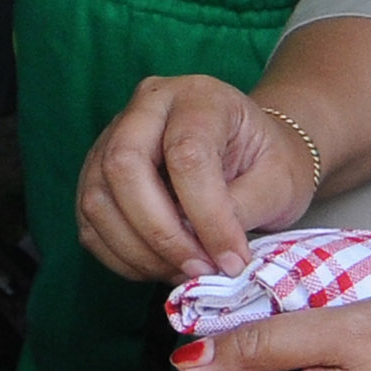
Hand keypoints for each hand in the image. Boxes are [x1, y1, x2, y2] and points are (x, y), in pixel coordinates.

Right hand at [77, 75, 319, 283]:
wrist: (249, 153)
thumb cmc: (267, 162)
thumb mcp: (279, 181)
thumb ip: (242, 209)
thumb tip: (204, 247)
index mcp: (198, 97)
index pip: (186, 154)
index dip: (207, 216)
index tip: (232, 260)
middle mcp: (145, 109)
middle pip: (123, 167)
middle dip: (160, 233)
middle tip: (199, 269)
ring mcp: (111, 139)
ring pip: (98, 200)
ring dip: (140, 252)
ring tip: (184, 273)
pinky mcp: (96, 176)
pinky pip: (91, 225)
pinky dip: (122, 258)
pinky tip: (161, 267)